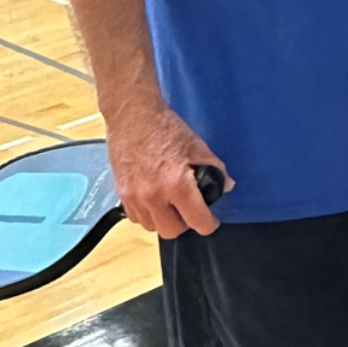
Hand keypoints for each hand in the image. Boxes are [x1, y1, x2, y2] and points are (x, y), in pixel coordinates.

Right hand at [104, 94, 230, 236]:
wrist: (132, 115)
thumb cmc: (167, 128)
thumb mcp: (197, 146)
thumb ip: (214, 169)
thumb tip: (227, 186)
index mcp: (177, 185)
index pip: (197, 221)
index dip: (209, 223)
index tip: (211, 220)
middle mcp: (154, 196)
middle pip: (172, 231)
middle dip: (185, 223)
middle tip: (190, 210)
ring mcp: (134, 197)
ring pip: (152, 227)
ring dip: (164, 220)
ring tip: (170, 204)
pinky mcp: (120, 193)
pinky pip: (136, 218)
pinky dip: (147, 214)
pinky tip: (153, 200)